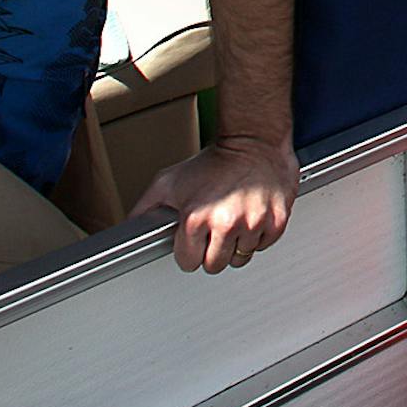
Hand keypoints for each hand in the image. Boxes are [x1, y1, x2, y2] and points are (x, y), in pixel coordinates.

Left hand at [132, 134, 299, 273]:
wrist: (254, 140)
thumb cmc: (212, 161)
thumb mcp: (169, 181)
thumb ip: (145, 208)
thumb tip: (129, 229)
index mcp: (196, 218)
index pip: (188, 263)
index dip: (189, 251)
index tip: (193, 239)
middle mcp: (226, 223)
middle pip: (215, 266)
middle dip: (212, 252)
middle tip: (214, 231)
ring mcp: (253, 224)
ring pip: (240, 259)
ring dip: (236, 245)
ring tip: (233, 221)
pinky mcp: (276, 222)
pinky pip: (263, 246)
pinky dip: (257, 237)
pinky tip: (251, 217)